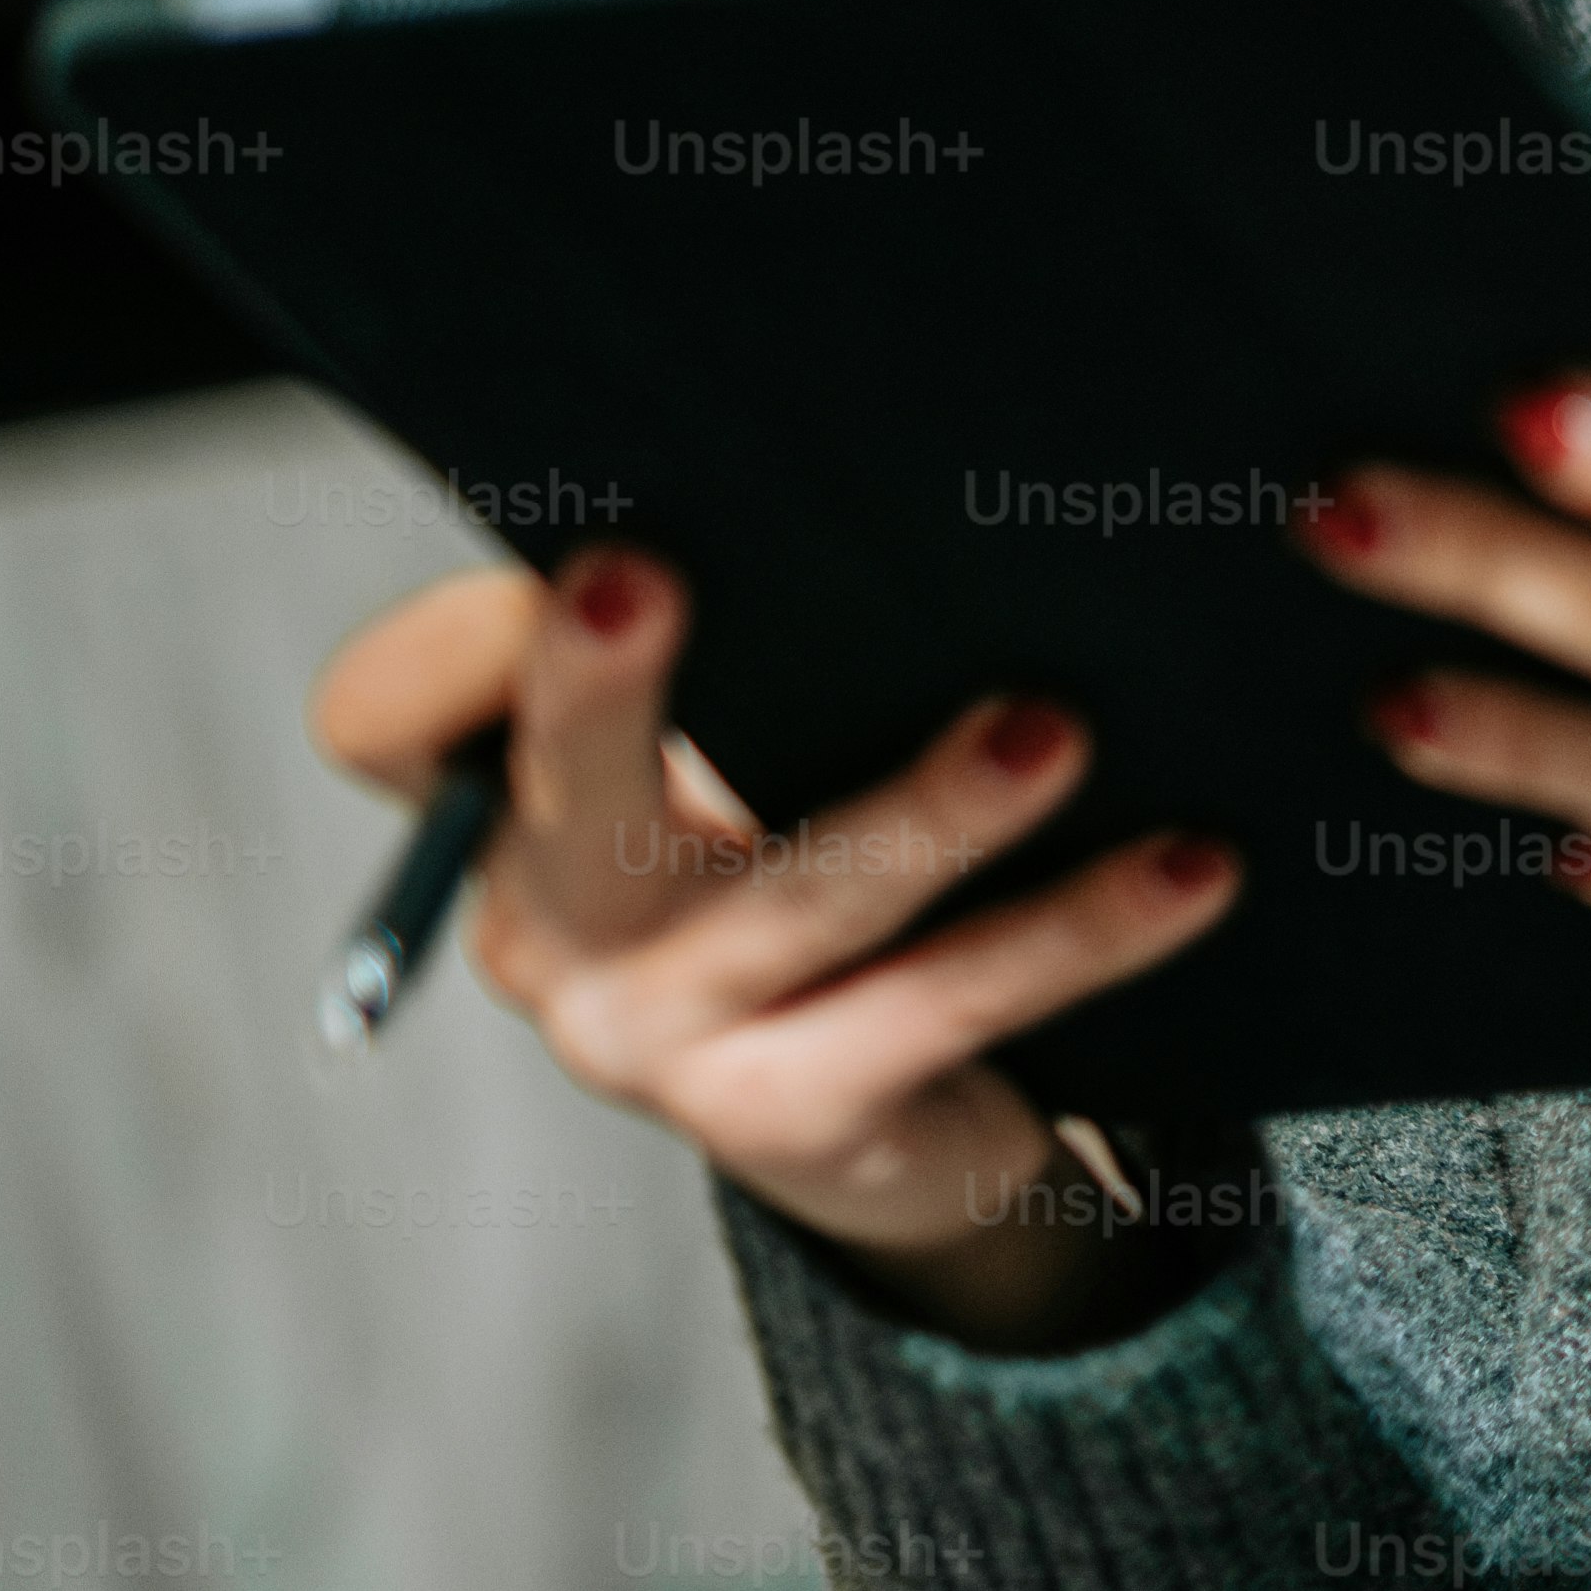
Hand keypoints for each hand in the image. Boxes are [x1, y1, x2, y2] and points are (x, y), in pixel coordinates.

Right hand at [305, 553, 1241, 1352]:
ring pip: (800, 899)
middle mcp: (553, 930)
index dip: (452, 646)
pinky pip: (952, 1005)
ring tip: (1052, 734)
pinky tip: (1194, 867)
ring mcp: (661, 1041)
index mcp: (511, 812)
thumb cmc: (802, 863)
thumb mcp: (742, 752)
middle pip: (561, 793)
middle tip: (632, 575)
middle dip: (590, 687)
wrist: (889, 1120)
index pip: (396, 718)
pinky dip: (1082, 929)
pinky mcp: (796, 1120)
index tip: (566, 545)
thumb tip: (855, 469)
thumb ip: (759, 638)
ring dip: (931, 811)